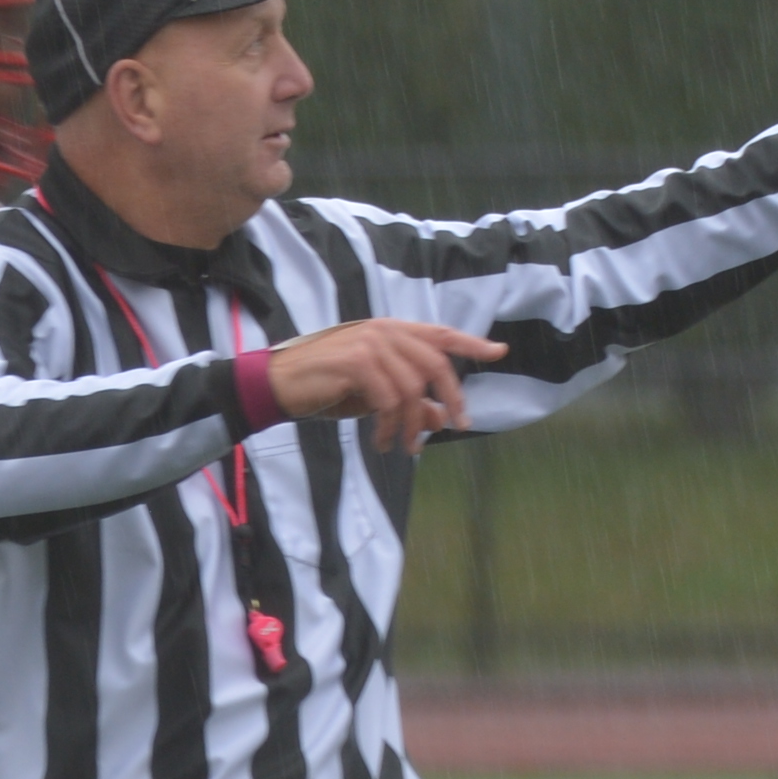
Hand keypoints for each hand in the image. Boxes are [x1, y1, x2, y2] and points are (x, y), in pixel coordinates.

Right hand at [262, 316, 508, 451]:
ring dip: (412, 425)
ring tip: (403, 447)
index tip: (499, 352)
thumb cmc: (324, 389)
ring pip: (413, 389)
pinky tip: (380, 442)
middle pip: (436, 364)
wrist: (278, 386)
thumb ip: (409, 402)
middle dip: (451, 399)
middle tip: (454, 429)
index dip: (472, 344)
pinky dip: (388, 427)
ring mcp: (370, 343)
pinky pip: (389, 400)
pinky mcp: (356, 362)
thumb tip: (442, 418)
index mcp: (391, 331)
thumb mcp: (374, 398)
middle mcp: (384, 331)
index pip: (440, 334)